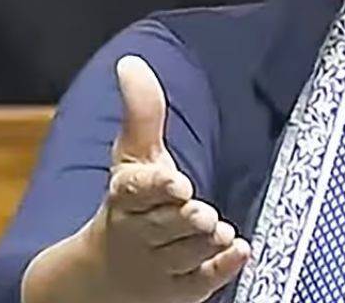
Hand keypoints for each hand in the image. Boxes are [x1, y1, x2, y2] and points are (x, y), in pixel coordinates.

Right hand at [24, 55, 249, 302]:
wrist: (104, 277)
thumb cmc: (131, 204)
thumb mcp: (132, 158)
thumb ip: (142, 112)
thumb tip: (131, 63)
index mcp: (126, 198)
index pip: (134, 191)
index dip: (154, 187)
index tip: (174, 181)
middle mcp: (141, 232)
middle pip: (162, 225)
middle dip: (182, 218)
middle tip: (201, 212)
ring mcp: (161, 263)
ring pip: (184, 253)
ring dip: (202, 242)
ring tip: (217, 228)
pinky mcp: (183, 287)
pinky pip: (203, 279)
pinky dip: (222, 267)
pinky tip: (240, 250)